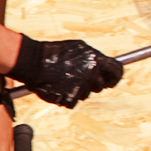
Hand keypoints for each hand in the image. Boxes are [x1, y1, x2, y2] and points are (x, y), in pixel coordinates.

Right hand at [9, 35, 123, 107]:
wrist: (33, 61)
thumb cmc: (55, 52)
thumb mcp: (80, 48)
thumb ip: (95, 56)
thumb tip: (107, 63)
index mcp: (97, 60)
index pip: (117, 71)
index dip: (115, 77)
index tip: (112, 81)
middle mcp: (92, 74)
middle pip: (101, 86)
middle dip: (93, 84)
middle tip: (80, 79)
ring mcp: (81, 87)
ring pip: (86, 95)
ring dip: (78, 90)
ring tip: (64, 80)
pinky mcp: (69, 98)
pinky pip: (73, 102)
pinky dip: (66, 98)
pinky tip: (58, 89)